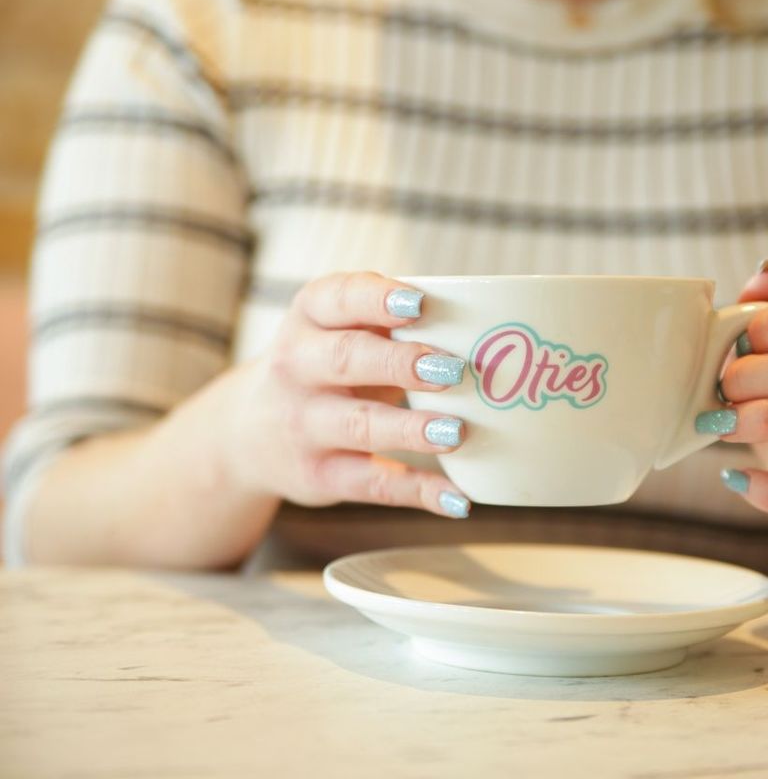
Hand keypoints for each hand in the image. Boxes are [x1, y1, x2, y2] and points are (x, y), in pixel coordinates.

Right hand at [226, 272, 471, 518]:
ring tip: (456, 431)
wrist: (249, 433)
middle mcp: (298, 367)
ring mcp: (305, 425)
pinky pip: (373, 484)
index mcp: (310, 317)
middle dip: (400, 363)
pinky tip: (458, 498)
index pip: (337, 298)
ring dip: (410, 430)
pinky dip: (419, 492)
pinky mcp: (320, 475)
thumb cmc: (325, 365)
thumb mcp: (340, 328)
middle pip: (347, 360)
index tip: (420, 303)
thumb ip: (391, 318)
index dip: (377, 300)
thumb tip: (488, 321)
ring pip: (358, 425)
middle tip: (453, 368)